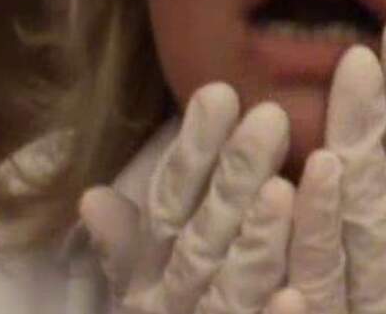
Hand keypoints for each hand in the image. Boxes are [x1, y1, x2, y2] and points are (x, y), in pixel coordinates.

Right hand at [79, 83, 298, 313]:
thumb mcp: (145, 292)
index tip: (220, 92)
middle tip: (270, 116)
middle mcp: (174, 298)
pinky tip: (294, 295)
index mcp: (154, 273)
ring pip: (234, 284)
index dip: (195, 149)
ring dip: (257, 239)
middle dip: (234, 175)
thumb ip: (130, 245)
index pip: (171, 201)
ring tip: (282, 188)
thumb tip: (91, 195)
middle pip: (205, 232)